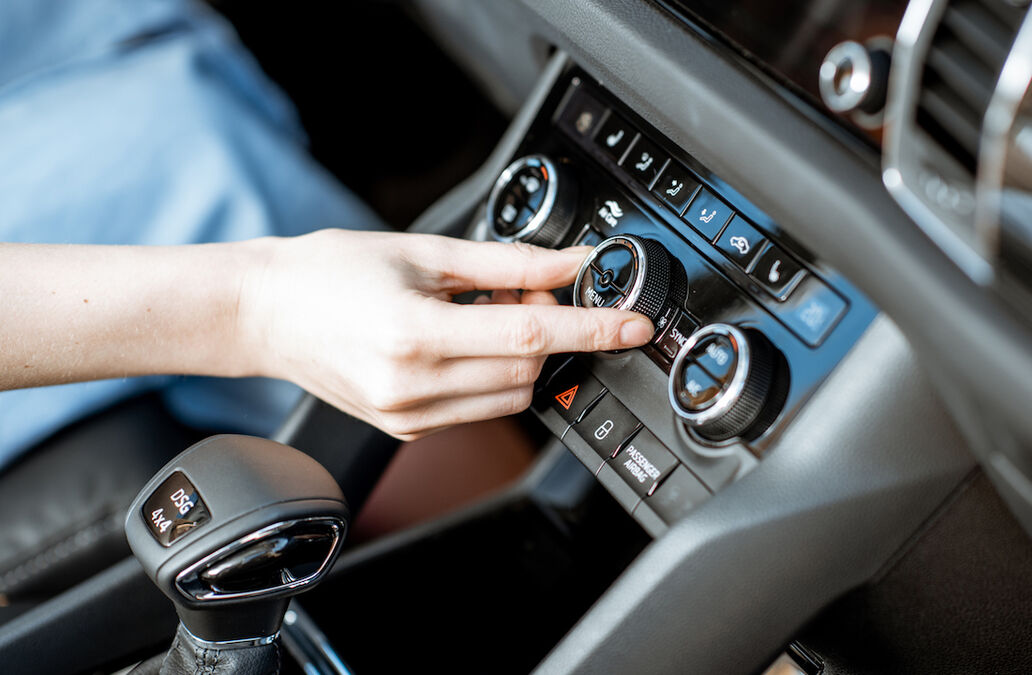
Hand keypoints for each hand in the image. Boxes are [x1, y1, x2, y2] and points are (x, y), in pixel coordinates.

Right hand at [243, 229, 653, 439]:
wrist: (263, 313)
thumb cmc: (329, 273)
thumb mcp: (424, 252)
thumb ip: (508, 262)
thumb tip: (572, 264)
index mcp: (415, 334)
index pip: (532, 333)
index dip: (594, 329)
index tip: (634, 326)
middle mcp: (412, 385)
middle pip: (530, 366)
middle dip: (550, 326)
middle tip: (529, 285)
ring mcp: (409, 416)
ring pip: (513, 393)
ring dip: (525, 353)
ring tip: (487, 312)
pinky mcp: (407, 429)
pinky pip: (481, 407)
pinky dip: (494, 373)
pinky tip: (467, 340)